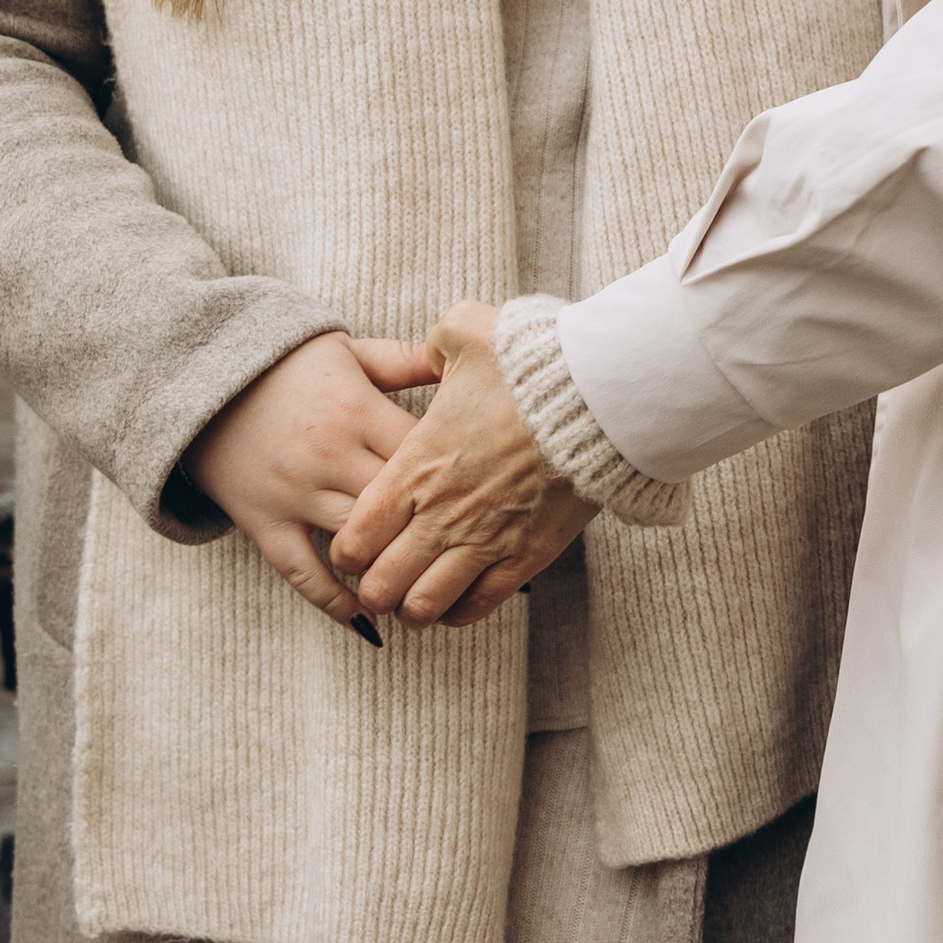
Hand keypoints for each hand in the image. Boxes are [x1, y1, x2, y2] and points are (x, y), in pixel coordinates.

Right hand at [185, 328, 440, 634]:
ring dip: (392, 570)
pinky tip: (366, 623)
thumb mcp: (348, 350)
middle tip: (470, 555)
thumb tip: (458, 364)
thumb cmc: (287, 364)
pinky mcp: (265, 523)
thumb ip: (404, 361)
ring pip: (357, 543)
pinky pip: (301, 572)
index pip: (422, 453)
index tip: (484, 493)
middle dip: (433, 530)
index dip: (458, 474)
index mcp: (357, 411)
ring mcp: (295, 494)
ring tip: (429, 593)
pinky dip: (333, 601)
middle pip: (397, 505)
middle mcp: (329, 456)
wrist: (202, 379)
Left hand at [329, 301, 591, 629]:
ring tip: (416, 593)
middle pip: (380, 585)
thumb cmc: (528, 363)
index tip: (358, 543)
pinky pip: (478, 606)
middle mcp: (440, 514)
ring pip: (424, 607)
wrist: (596, 397)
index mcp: (414, 467)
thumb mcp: (466, 332)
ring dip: (414, 606)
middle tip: (382, 575)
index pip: (353, 540)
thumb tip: (434, 349)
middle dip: (374, 587)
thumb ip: (435, 342)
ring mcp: (483, 540)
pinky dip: (460, 610)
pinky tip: (457, 596)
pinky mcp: (526, 556)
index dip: (347, 551)